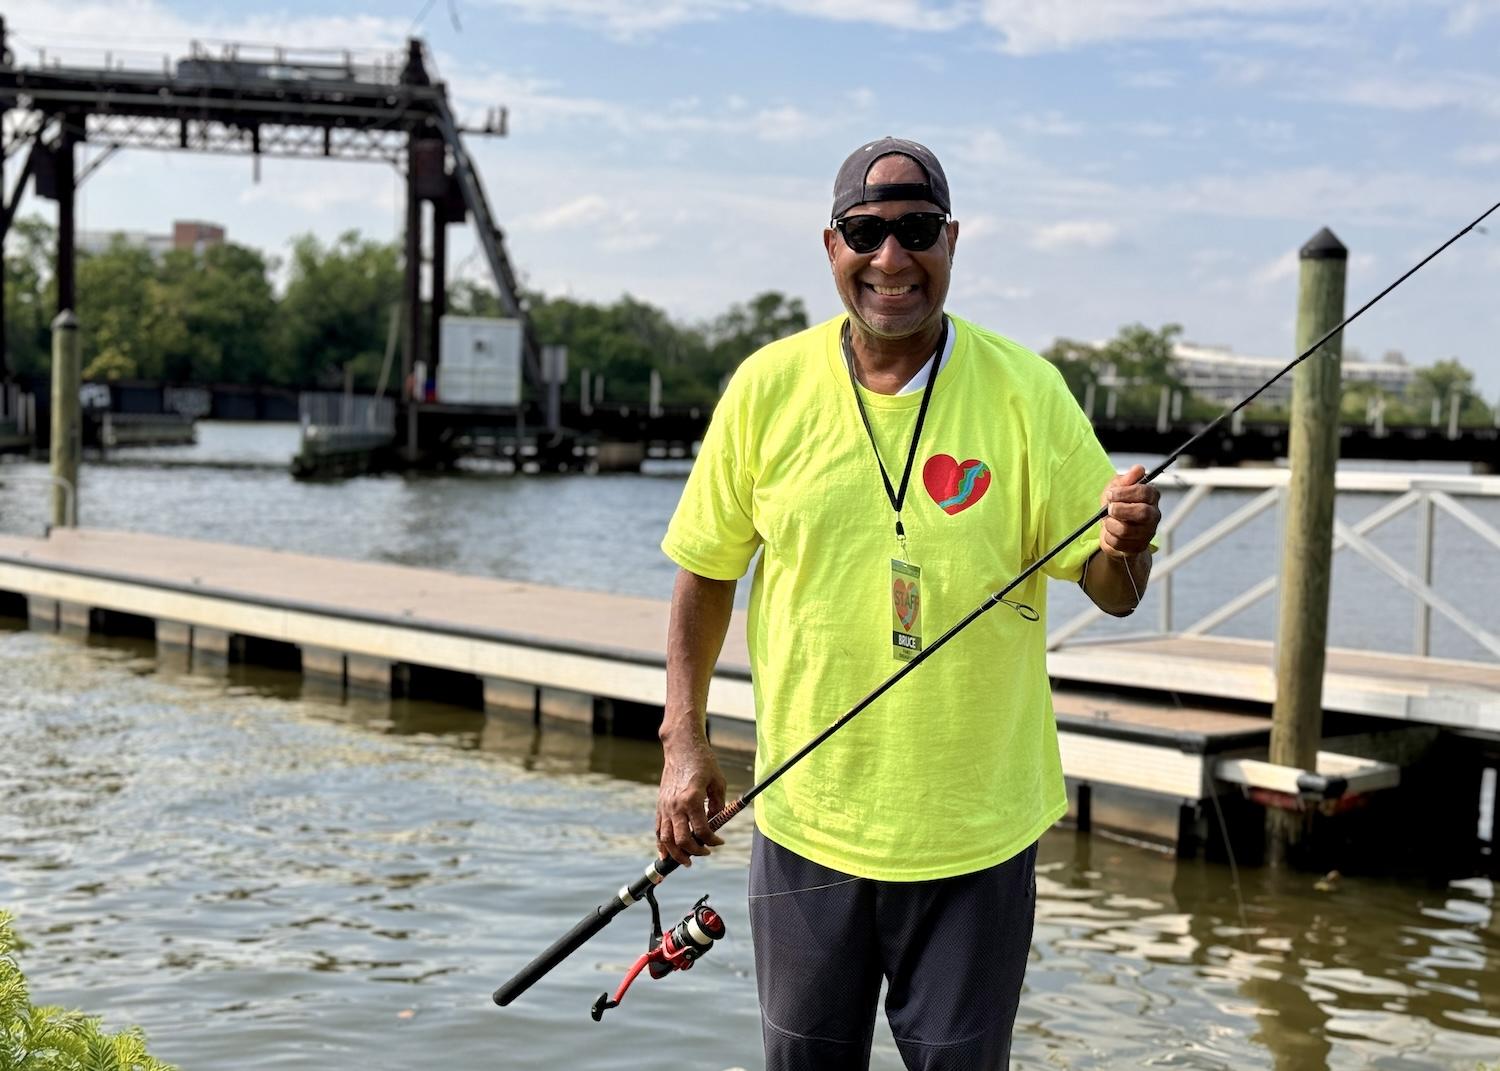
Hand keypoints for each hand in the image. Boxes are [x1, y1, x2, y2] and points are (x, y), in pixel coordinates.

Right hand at [655, 725, 725, 866]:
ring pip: (666, 839)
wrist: (681, 746)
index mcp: (692, 799)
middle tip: (705, 852)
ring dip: (675, 854)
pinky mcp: (660, 805)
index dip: (713, 840)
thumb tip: (715, 823)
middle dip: (695, 852)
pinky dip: (661, 844)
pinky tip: (666, 853)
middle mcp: (676, 805)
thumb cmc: (703, 761)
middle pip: (682, 840)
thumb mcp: (718, 782)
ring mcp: (665, 806)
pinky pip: (658, 830)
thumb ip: (718, 805)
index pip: (702, 831)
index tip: (720, 841)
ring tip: (686, 861)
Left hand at [1099, 464, 1160, 558]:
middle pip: (1142, 513)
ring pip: (1127, 530)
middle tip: (1109, 509)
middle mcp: (1153, 515)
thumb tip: (1138, 469)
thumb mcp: (1115, 488)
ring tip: (1108, 521)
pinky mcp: (1138, 547)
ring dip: (1111, 525)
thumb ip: (1125, 479)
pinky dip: (1109, 537)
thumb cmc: (1116, 506)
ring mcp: (1147, 532)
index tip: (1111, 494)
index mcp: (1151, 497)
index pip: (1145, 492)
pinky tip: (1110, 533)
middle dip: (1120, 510)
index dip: (1126, 493)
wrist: (1112, 530)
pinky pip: (1119, 543)